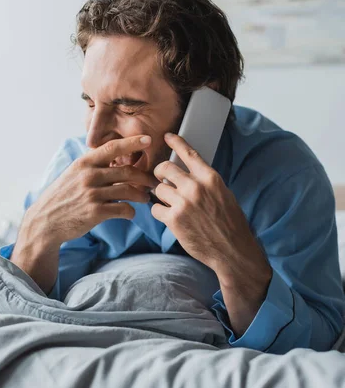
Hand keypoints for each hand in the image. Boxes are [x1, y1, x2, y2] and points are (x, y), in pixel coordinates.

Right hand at [24, 134, 156, 245]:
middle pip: (127, 171)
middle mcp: (89, 176)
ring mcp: (92, 194)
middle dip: (145, 177)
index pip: (112, 147)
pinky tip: (130, 212)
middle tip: (154, 181)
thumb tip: (117, 156)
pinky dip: (131, 212)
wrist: (45, 221)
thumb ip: (93, 165)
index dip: (132, 142)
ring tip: (146, 198)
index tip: (148, 139)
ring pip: (129, 191)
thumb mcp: (74, 174)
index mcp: (85, 163)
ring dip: (142, 196)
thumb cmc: (63, 196)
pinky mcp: (95, 212)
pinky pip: (123, 209)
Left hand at [151, 133, 266, 277]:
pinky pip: (155, 208)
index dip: (176, 143)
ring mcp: (183, 203)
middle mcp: (196, 187)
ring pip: (158, 188)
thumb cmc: (230, 223)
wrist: (232, 250)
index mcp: (210, 178)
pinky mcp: (174, 220)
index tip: (167, 136)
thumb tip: (186, 173)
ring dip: (161, 195)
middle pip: (165, 168)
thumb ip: (204, 182)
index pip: (189, 154)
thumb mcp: (223, 194)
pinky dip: (159, 212)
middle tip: (161, 179)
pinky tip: (169, 217)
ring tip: (170, 203)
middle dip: (160, 172)